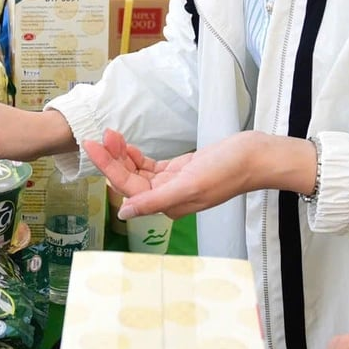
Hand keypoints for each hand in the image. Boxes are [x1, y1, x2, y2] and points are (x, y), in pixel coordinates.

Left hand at [89, 130, 307, 220]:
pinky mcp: (180, 171)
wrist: (255, 157)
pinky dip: (137, 156)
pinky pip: (150, 166)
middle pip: (130, 179)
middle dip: (113, 158)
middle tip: (101, 135)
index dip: (108, 167)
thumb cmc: (228, 170)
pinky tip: (127, 145)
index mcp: (168, 204)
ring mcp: (173, 184)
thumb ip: (155, 200)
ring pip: (138, 171)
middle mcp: (167, 197)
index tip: (93, 146)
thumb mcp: (190, 184)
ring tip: (112, 134)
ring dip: (123, 155)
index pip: (129, 187)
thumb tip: (124, 213)